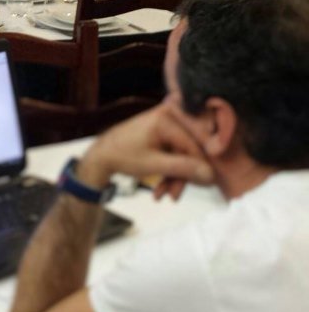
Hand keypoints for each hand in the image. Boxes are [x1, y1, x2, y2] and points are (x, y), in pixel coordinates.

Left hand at [78, 103, 214, 198]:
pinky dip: (168, 170)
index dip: (200, 166)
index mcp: (166, 118)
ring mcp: (165, 123)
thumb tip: (210, 175)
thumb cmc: (123, 156)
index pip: (193, 144)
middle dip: (181, 175)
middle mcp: (169, 115)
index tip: (207, 184)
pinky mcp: (162, 133)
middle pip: (187, 150)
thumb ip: (182, 168)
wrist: (102, 156)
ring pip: (180, 154)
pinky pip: (173, 152)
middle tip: (175, 196)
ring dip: (173, 177)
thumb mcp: (154, 164)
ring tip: (163, 196)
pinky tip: (160, 189)